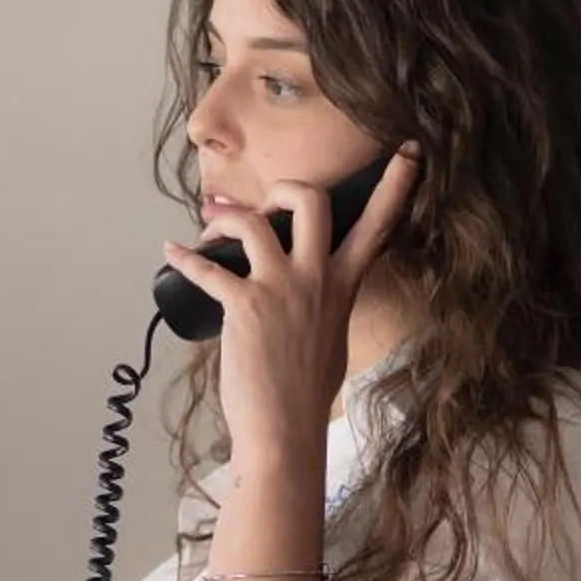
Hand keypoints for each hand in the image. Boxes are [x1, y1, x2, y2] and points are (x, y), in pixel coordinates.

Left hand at [159, 148, 419, 477]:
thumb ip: (325, 303)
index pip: (377, 226)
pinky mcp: (244, 306)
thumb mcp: (332, 337)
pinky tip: (171, 254)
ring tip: (209, 231)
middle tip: (264, 206)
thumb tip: (311, 294)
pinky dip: (183, 259)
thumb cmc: (306, 392)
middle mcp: (316, 279)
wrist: (286, 429)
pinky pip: (207, 269)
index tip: (410, 150)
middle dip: (285, 187)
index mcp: (343, 285)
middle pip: (311, 201)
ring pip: (252, 223)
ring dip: (224, 219)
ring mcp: (281, 289)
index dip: (395, 185)